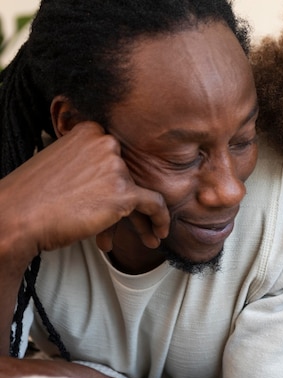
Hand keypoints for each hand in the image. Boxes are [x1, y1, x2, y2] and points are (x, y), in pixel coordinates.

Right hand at [0, 121, 169, 254]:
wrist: (17, 216)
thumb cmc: (33, 195)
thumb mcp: (60, 162)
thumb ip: (87, 161)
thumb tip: (106, 178)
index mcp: (90, 131)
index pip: (117, 157)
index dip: (118, 182)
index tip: (117, 198)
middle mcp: (106, 143)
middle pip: (131, 176)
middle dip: (130, 202)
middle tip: (134, 223)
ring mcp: (116, 167)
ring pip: (142, 193)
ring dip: (143, 218)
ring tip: (148, 236)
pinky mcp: (123, 192)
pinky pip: (155, 205)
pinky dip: (160, 220)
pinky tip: (159, 233)